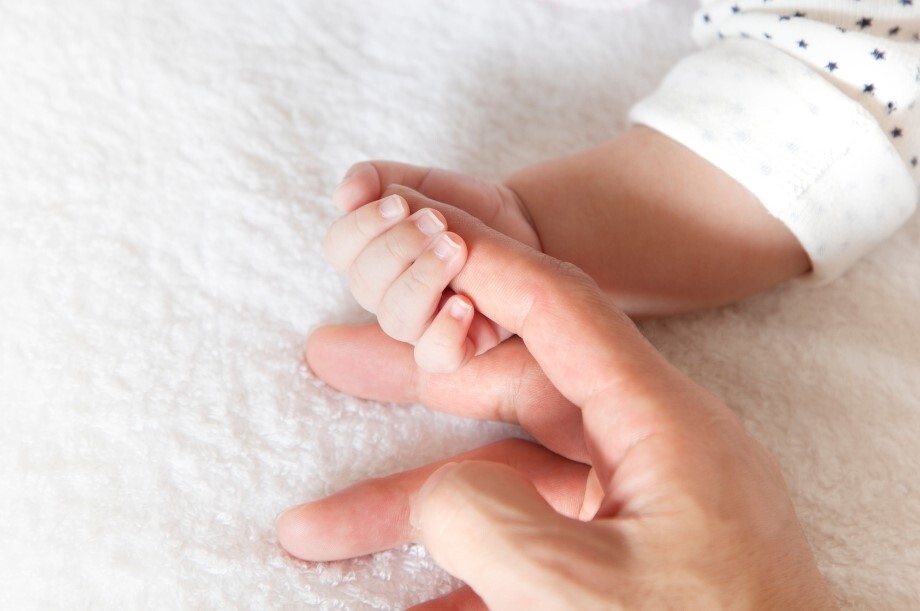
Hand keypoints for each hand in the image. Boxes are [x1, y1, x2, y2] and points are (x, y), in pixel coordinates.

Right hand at [279, 187, 835, 608]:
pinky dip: (462, 571)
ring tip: (315, 526)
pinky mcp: (625, 565)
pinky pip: (528, 547)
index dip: (479, 266)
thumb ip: (489, 524)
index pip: (556, 310)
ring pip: (504, 478)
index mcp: (659, 425)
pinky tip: (399, 604)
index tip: (412, 238)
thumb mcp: (584, 593)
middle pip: (510, 387)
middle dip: (413, 382)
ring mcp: (635, 511)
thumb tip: (439, 496)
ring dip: (411, 503)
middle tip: (331, 359)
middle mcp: (647, 452)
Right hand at [325, 162, 540, 371]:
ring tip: (456, 247)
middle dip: (398, 247)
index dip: (361, 226)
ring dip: (422, 280)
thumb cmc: (462, 207)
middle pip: (365, 284)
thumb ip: (377, 178)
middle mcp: (386, 296)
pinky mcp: (458, 344)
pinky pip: (436, 357)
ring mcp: (419, 324)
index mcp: (368, 256)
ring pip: (396, 321)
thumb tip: (343, 196)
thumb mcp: (421, 182)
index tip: (398, 202)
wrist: (518, 227)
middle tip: (437, 220)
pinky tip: (464, 302)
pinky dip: (445, 332)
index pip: (338, 249)